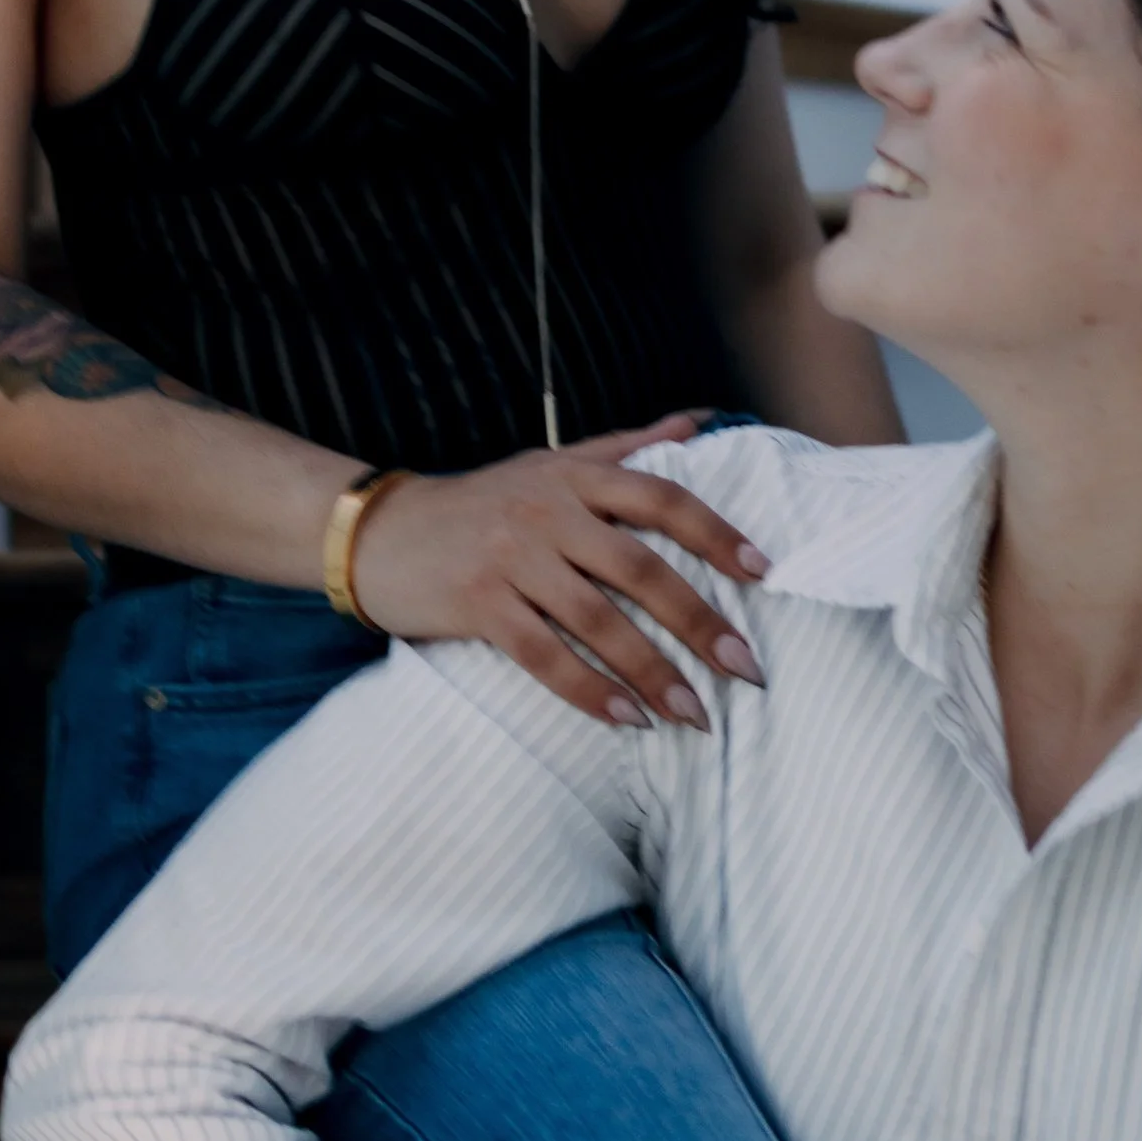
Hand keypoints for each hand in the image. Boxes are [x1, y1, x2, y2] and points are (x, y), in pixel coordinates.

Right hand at [346, 416, 771, 727]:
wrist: (378, 531)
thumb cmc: (479, 502)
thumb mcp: (549, 463)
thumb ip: (625, 448)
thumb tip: (699, 422)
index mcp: (574, 478)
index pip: (661, 499)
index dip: (716, 534)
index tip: (763, 573)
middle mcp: (548, 514)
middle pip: (641, 569)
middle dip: (700, 621)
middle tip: (747, 668)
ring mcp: (511, 559)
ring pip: (598, 621)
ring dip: (652, 671)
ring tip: (695, 713)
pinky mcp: (478, 605)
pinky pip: (544, 655)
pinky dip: (588, 690)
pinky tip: (626, 719)